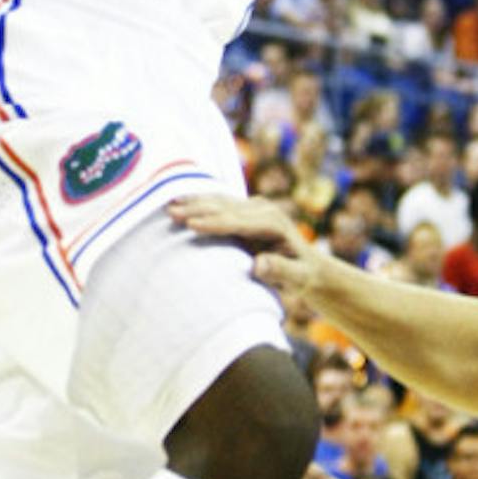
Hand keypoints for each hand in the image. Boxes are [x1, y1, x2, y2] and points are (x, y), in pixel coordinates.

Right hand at [166, 195, 323, 303]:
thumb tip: (259, 264)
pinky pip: (218, 203)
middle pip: (224, 207)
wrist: (309, 265)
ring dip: (193, 202)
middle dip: (196, 209)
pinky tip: (179, 200)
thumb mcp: (298, 278)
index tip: (190, 225)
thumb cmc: (302, 275)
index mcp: (274, 224)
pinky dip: (198, 202)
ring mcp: (254, 207)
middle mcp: (263, 209)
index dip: (213, 223)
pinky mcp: (245, 209)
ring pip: (218, 201)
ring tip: (168, 204)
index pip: (238, 222)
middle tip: (170, 212)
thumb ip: (281, 271)